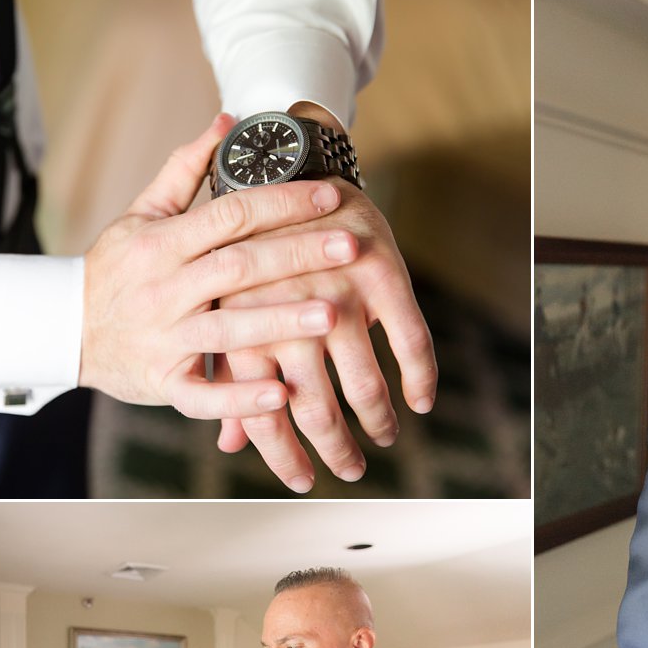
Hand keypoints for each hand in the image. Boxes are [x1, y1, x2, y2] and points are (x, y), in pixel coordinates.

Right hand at [80, 113, 358, 420]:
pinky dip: (240, 399)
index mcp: (162, 242)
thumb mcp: (142, 214)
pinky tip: (282, 394)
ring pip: (226, 329)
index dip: (281, 202)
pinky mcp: (163, 383)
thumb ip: (185, 170)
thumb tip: (227, 120)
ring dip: (279, 322)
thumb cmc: (117, 269)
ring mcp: (164, 338)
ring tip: (331, 316)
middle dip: (297, 255)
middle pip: (238, 267)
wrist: (63, 331)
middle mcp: (164, 289)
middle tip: (352, 245)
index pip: (230, 214)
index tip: (331, 194)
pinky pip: (203, 396)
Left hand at [212, 107, 436, 491]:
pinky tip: (421, 401)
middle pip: (315, 407)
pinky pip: (411, 342)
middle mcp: (288, 314)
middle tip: (349, 470)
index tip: (303, 482)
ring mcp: (338, 294)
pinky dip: (420, 378)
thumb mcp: (225, 306)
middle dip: (335, 450)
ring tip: (382, 438)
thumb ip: (230, 377)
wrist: (285, 165)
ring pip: (364, 384)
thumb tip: (230, 445)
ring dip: (377, 422)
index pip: (263, 411)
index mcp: (243, 326)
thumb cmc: (247, 247)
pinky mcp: (381, 274)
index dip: (283, 455)